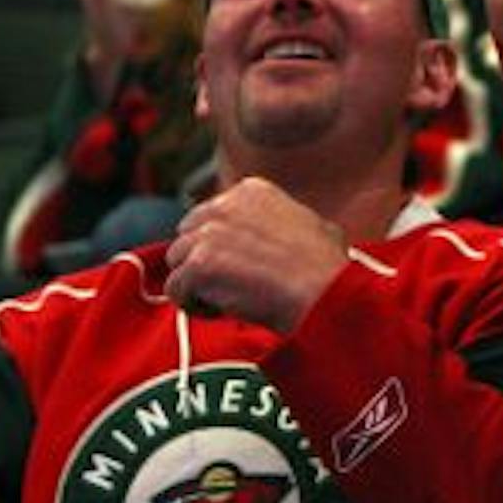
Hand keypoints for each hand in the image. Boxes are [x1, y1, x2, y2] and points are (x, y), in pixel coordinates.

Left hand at [165, 177, 349, 330]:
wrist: (324, 292)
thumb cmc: (326, 268)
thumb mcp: (313, 224)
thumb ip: (284, 220)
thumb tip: (291, 230)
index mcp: (250, 192)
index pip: (208, 215)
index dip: (219, 245)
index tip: (238, 265)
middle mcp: (224, 205)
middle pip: (187, 235)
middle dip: (201, 261)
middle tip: (230, 284)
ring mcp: (209, 233)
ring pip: (177, 262)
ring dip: (197, 285)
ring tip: (228, 300)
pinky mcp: (200, 264)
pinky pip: (176, 289)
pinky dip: (194, 305)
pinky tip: (223, 311)